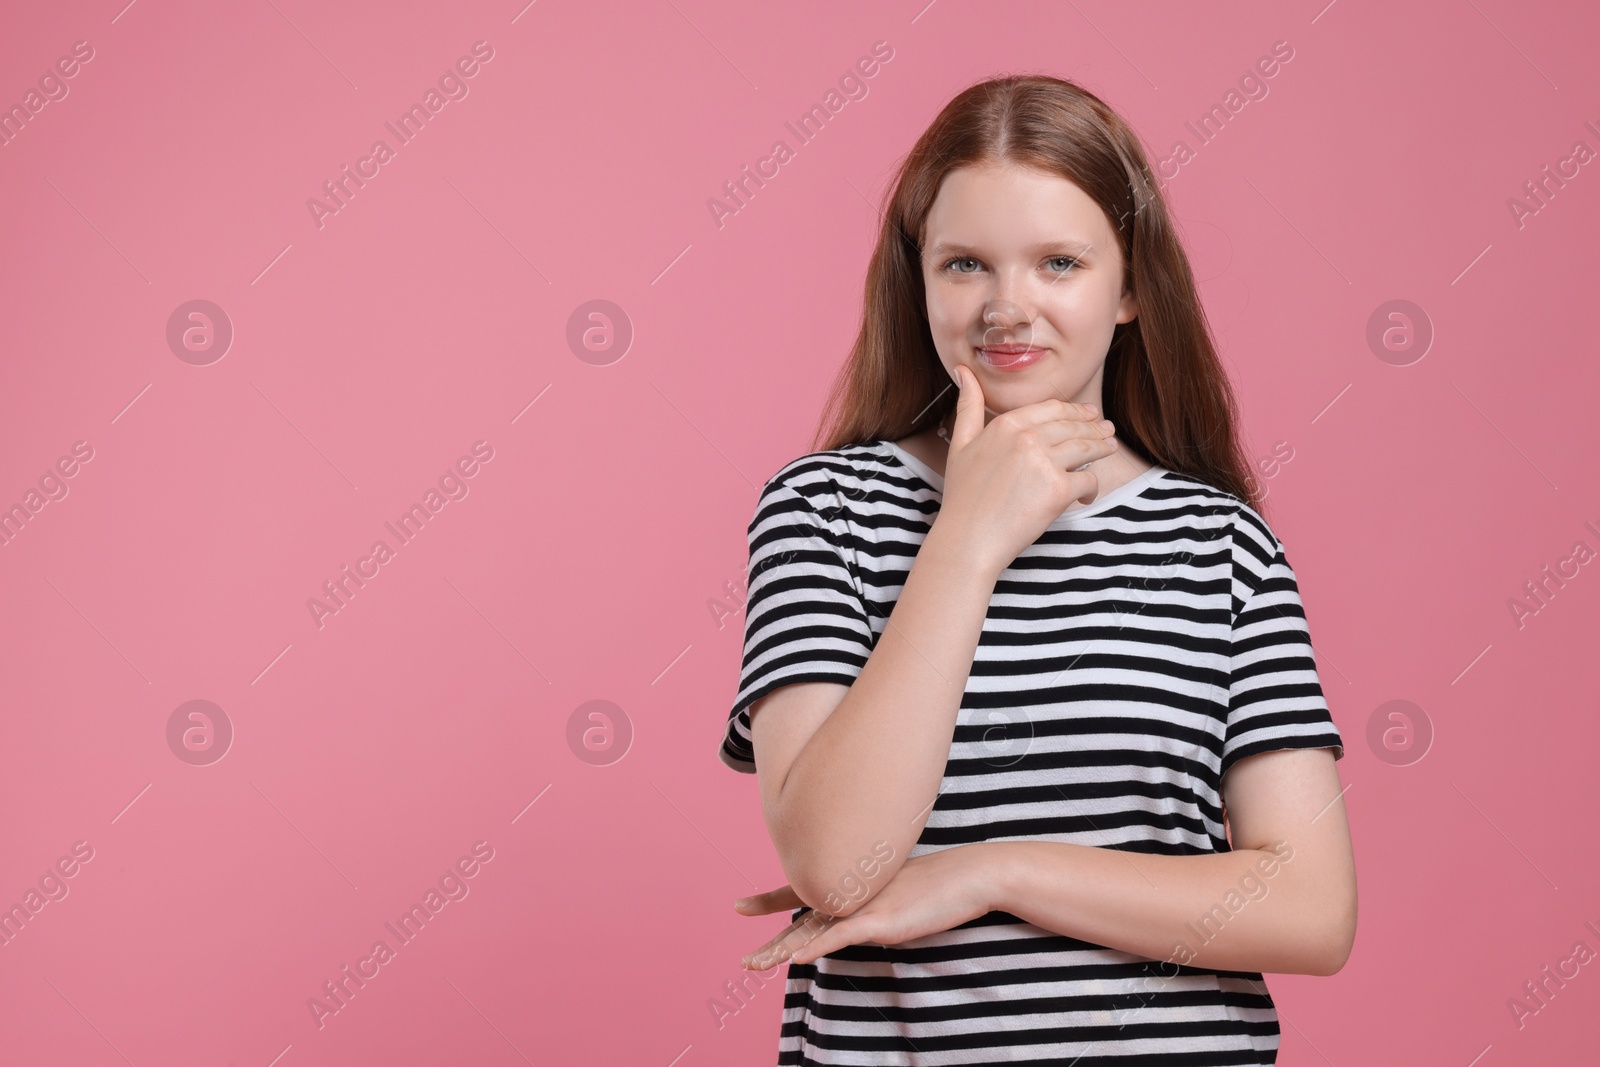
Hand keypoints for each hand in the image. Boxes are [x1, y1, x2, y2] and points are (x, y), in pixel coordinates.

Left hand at [735, 847, 999, 969]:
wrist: (969, 874)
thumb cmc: (939, 883)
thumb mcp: (898, 892)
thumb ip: (874, 905)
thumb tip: (863, 920)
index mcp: (851, 886)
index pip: (802, 891)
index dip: (770, 900)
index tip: (740, 906)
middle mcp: (850, 892)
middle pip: (800, 919)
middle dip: (769, 940)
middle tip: (743, 960)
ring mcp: (863, 906)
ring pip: (813, 930)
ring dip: (781, 950)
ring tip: (754, 964)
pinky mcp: (880, 920)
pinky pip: (840, 936)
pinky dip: (816, 947)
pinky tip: (795, 957)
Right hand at [935, 363, 1118, 577]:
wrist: (967, 538)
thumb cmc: (962, 496)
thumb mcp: (961, 444)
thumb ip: (968, 406)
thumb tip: (963, 372)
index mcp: (1007, 424)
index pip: (1052, 409)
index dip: (1074, 410)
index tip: (1088, 413)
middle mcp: (1027, 438)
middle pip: (1073, 427)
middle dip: (1094, 428)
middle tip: (1108, 431)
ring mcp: (1045, 463)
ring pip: (1086, 448)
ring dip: (1102, 449)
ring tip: (1110, 450)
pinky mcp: (1059, 489)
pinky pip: (1088, 480)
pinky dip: (1092, 488)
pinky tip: (1088, 493)